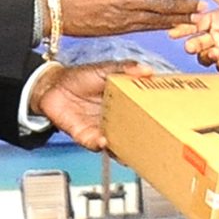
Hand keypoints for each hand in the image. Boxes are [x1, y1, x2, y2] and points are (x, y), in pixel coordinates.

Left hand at [30, 60, 149, 150]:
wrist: (52, 85)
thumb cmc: (80, 77)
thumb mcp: (105, 69)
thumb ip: (125, 68)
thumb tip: (147, 70)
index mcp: (123, 104)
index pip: (142, 113)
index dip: (153, 118)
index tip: (166, 119)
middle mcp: (114, 120)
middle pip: (133, 134)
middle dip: (143, 141)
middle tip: (155, 143)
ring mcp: (101, 129)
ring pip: (118, 144)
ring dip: (125, 149)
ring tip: (133, 150)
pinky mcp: (85, 136)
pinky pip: (96, 144)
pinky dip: (101, 144)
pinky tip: (105, 141)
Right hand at [54, 0, 197, 36]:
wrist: (57, 9)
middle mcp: (127, 1)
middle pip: (163, 4)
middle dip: (185, 6)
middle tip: (201, 7)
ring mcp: (124, 17)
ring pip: (157, 19)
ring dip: (178, 18)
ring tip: (194, 19)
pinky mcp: (119, 29)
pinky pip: (145, 27)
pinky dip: (161, 26)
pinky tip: (172, 26)